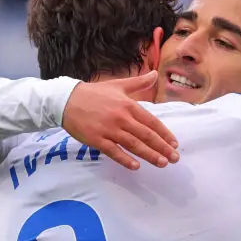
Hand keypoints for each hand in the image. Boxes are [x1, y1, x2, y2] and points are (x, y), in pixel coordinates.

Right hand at [62, 71, 178, 170]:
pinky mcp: (97, 140)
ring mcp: (109, 130)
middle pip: (146, 135)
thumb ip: (138, 83)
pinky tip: (136, 166)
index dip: (165, 134)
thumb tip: (155, 74)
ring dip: (150, 155)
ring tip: (162, 163)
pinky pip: (114, 152)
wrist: (66, 100)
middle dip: (162, 148)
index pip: (152, 122)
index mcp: (128, 105)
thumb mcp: (118, 85)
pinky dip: (126, 159)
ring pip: (134, 145)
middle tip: (174, 158)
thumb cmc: (94, 93)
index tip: (174, 144)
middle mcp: (121, 118)